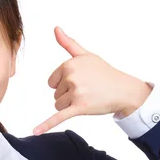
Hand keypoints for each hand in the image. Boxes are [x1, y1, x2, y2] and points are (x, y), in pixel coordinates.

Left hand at [33, 26, 152, 134]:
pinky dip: (46, 125)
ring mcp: (75, 93)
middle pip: (55, 93)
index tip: (81, 81)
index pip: (52, 81)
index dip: (65, 84)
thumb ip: (68, 43)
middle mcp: (71, 77)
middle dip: (69, 94)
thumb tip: (55, 28)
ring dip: (70, 105)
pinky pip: (58, 117)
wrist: (124, 90)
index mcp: (69, 64)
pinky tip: (35, 131)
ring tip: (88, 98)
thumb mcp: (86, 56)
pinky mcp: (79, 108)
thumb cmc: (104, 73)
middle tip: (87, 90)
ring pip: (58, 105)